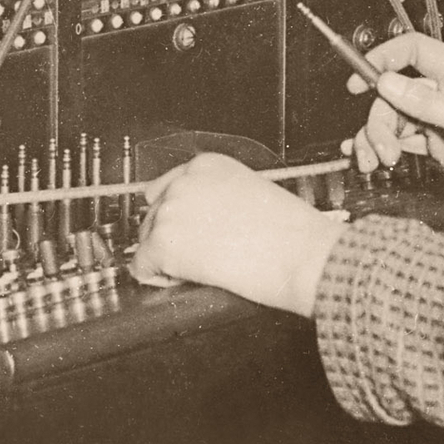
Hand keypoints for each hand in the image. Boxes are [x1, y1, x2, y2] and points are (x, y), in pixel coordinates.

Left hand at [132, 153, 346, 315]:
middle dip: (173, 237)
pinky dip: (158, 277)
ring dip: (168, 257)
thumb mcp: (253, 191)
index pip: (167, 188)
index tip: (196, 234)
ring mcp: (170, 212)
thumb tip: (199, 220)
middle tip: (205, 255)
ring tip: (204, 267)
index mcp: (207, 165)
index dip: (182, 217)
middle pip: (154, 214)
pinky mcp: (162, 245)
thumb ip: (219, 196)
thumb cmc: (291, 230)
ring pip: (146, 240)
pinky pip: (141, 266)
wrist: (302, 253)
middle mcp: (183, 182)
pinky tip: (187, 278)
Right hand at [352, 30, 443, 221]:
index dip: (383, 59)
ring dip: (381, 138)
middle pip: (398, 92)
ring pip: (399, 118)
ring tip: (380, 162)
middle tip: (382, 150)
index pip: (414, 50)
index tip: (358, 83)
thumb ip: (428, 104)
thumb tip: (387, 81)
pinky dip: (389, 147)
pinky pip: (408, 139)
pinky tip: (374, 158)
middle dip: (381, 118)